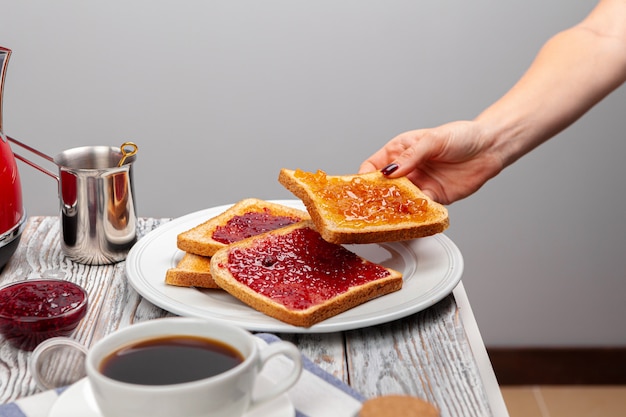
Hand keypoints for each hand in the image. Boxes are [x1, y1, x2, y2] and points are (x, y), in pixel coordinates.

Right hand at [359, 121, 505, 204]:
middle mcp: (407, 169)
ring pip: (400, 201)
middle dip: (377, 198)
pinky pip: (419, 209)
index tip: (360, 189)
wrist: (490, 148)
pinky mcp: (434, 198)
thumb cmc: (462, 136)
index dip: (364, 178)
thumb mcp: (432, 140)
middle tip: (372, 208)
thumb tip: (390, 172)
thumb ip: (410, 156)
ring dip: (395, 208)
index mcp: (400, 151)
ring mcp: (419, 184)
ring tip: (390, 216)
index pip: (373, 167)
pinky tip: (412, 216)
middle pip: (383, 188)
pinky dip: (414, 214)